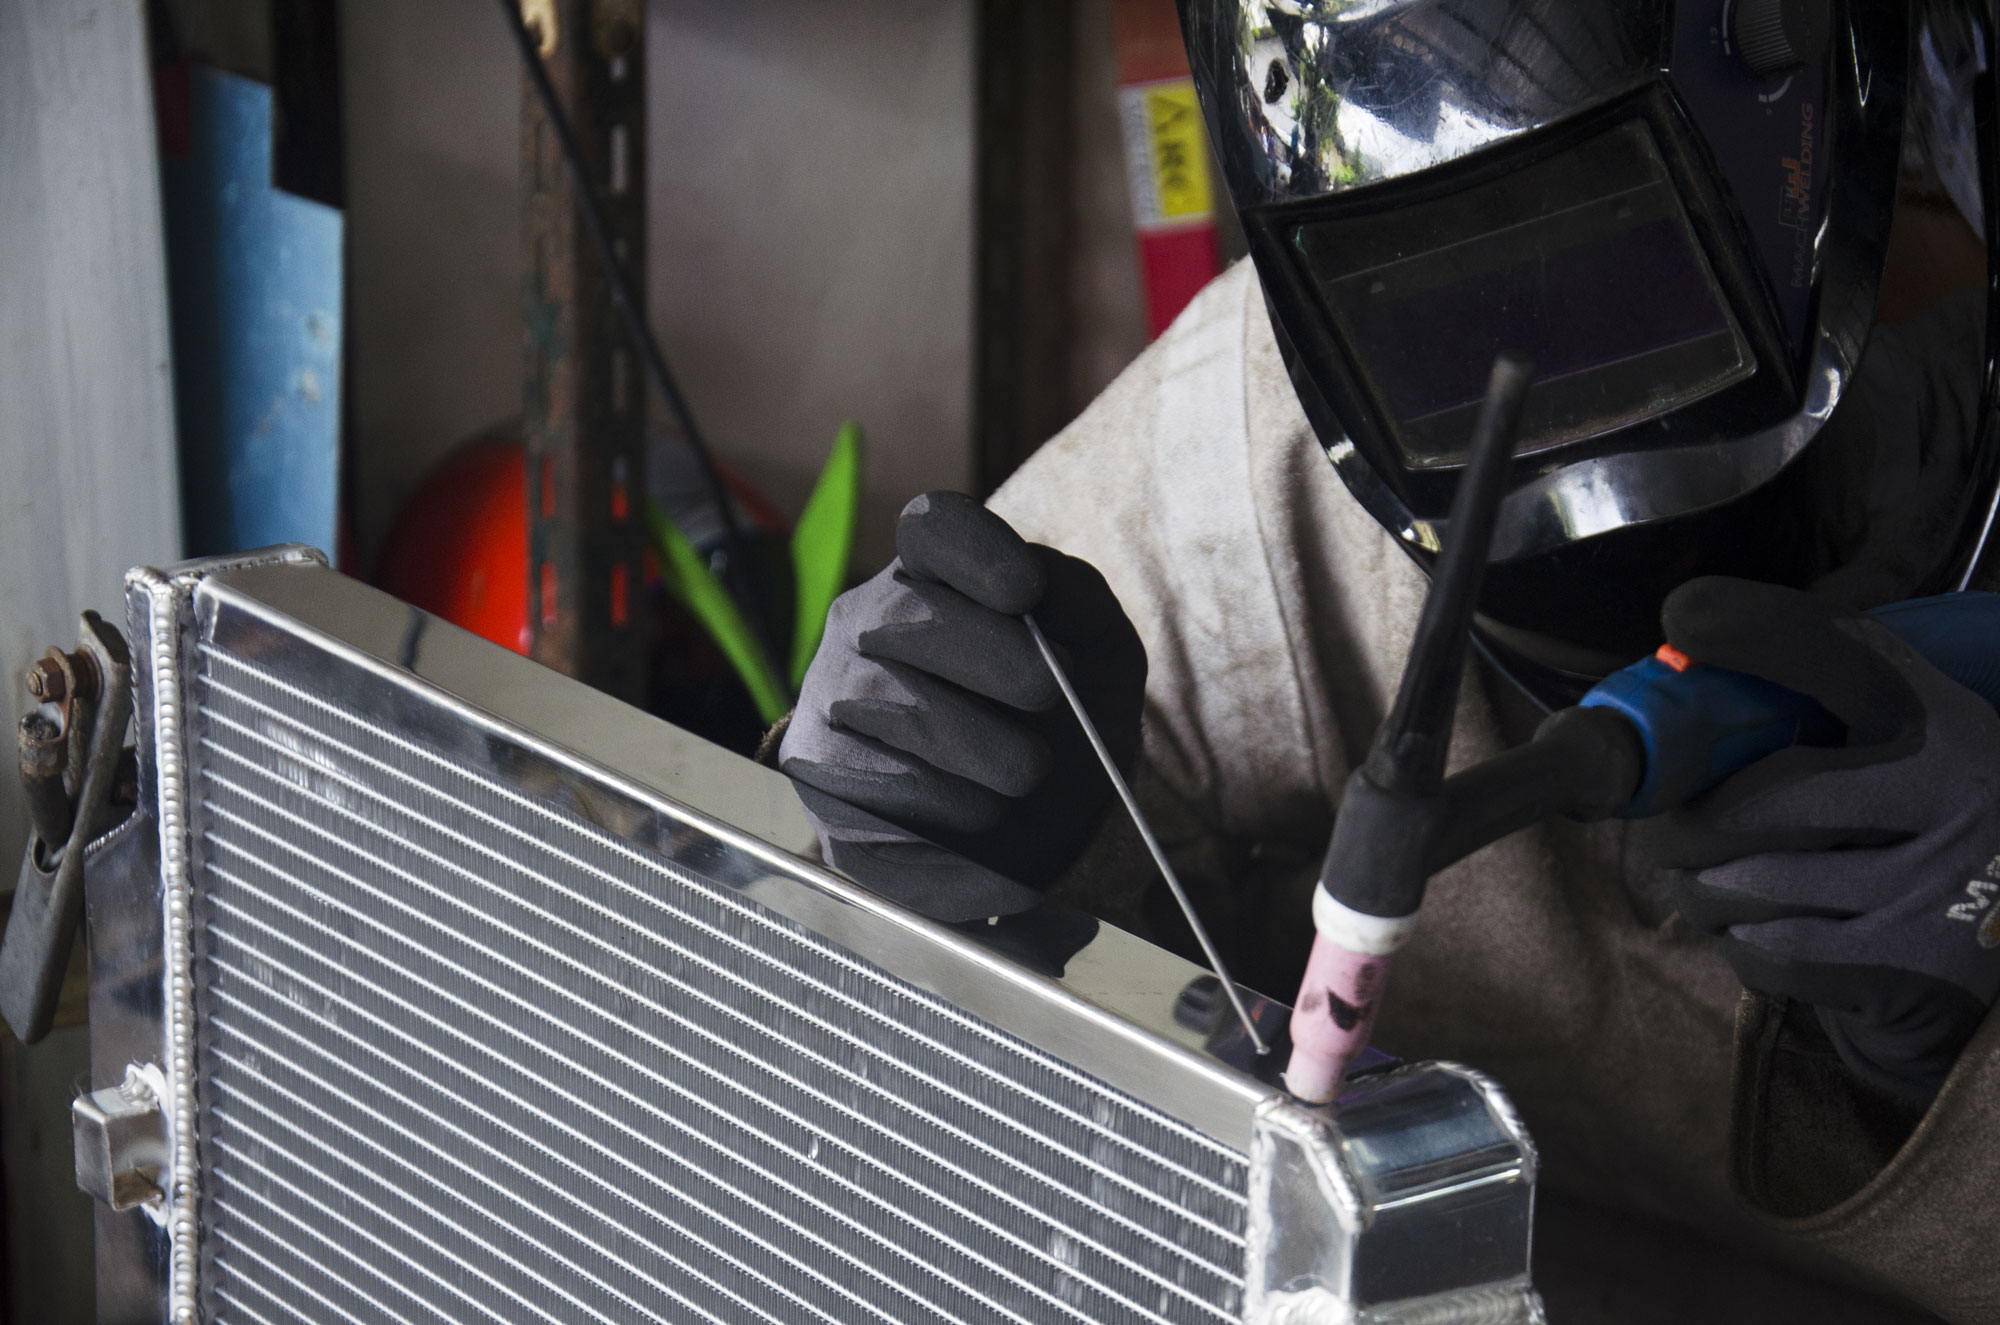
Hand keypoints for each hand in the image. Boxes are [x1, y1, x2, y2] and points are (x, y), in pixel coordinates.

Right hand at [779, 492, 1145, 921]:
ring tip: (1022, 772)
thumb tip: (1042, 583)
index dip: (977, 550)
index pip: (934, 527)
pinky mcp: (815, 772)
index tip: (1026, 592)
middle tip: (1045, 698)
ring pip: (884, 700)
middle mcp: (865, 622)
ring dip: (976, 745)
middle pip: (908, 613)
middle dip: (994, 658)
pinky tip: (977, 814)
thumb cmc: (1060, 728)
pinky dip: (944, 804)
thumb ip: (1081, 604)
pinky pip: (869, 780)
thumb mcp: (1099, 660)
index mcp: (935, 576)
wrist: (1029, 837)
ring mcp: (830, 693)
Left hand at [1646, 577, 1999, 1105]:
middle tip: (1665, 832)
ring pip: (1752, 885)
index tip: (1684, 618)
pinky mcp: (1915, 974)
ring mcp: (1940, 893)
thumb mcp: (1907, 737)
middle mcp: (1959, 798)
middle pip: (1759, 802)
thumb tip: (1686, 640)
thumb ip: (1820, 687)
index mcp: (1948, 728)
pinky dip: (1743, 944)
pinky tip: (1751, 929)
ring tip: (1702, 882)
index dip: (1754, 632)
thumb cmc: (1925, 819)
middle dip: (1685, 824)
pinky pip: (1775, 953)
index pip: (1840, 657)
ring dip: (1702, 890)